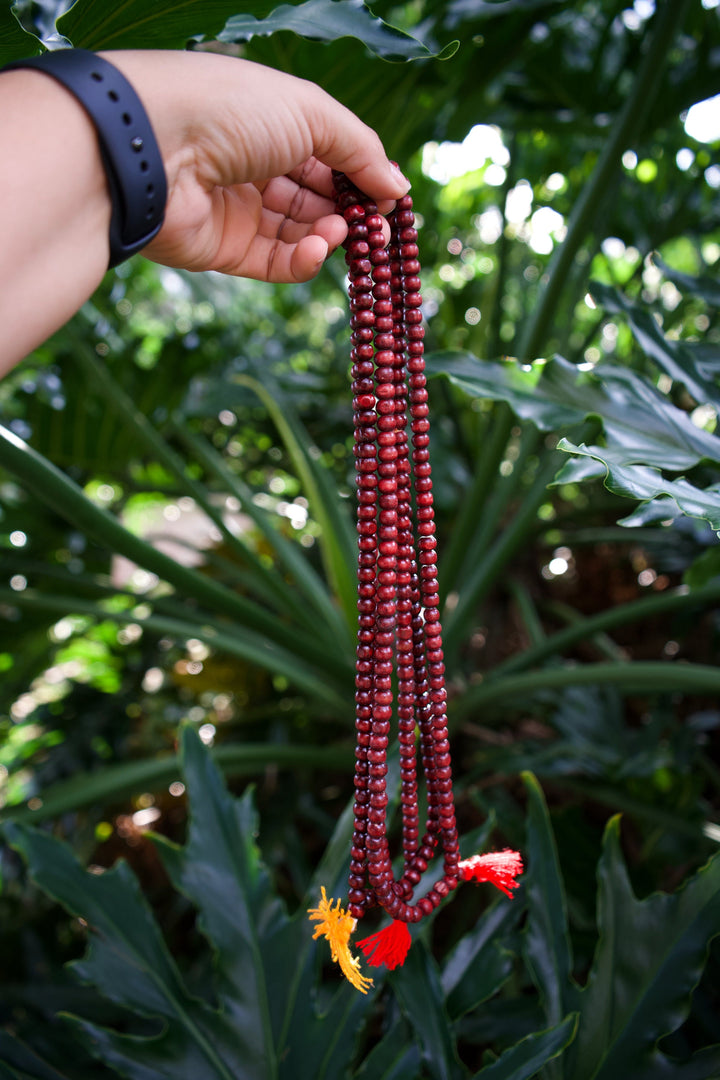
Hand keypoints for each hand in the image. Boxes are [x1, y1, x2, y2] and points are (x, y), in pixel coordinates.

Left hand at [104, 50, 409, 281]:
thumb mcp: (311, 113)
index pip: (328, 155)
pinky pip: (277, 262)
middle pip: (317, 197)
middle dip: (351, 212)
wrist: (156, 148)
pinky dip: (304, 260)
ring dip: (329, 234)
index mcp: (271, 122)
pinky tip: (320, 248)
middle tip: (378, 229)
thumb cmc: (232, 110)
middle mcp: (254, 164)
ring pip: (301, 232)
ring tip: (343, 231)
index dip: (361, 176)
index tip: (390, 198)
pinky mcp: (226, 250)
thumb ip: (360, 151)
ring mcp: (239, 209)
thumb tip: (397, 189)